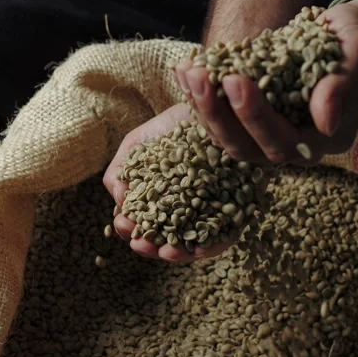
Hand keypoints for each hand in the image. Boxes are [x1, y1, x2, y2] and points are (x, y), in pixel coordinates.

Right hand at [103, 103, 232, 261]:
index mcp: (161, 199)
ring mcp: (211, 211)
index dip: (132, 228)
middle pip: (167, 238)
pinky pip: (226, 235)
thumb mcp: (138, 144)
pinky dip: (211, 245)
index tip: (124, 225)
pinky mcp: (238, 210)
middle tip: (141, 245)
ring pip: (194, 242)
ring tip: (165, 253)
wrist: (214, 104)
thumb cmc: (173, 125)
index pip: (144, 222)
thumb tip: (118, 201)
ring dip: (178, 253)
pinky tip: (198, 248)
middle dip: (151, 246)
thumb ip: (121, 171)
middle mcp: (186, 209)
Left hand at [175, 0, 357, 163]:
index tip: (234, 79)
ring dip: (201, 106)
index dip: (254, 115)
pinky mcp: (250, 120)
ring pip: (226, 137)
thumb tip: (324, 120)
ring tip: (188, 71)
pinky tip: (185, 69)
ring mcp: (268, 136)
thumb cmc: (357, 43)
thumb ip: (343, 87)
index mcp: (323, 140)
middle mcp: (293, 147)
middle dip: (217, 113)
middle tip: (199, 75)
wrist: (347, 36)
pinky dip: (199, 96)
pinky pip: (219, 118)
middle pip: (245, 148)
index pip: (281, 141)